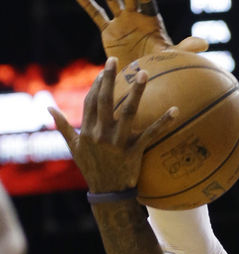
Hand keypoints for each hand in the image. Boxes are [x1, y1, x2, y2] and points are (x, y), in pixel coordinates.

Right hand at [50, 58, 177, 193]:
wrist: (108, 194)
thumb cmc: (92, 169)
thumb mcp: (75, 148)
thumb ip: (63, 126)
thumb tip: (48, 108)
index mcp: (88, 131)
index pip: (91, 101)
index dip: (97, 84)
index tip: (104, 69)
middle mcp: (101, 134)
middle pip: (105, 101)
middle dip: (109, 79)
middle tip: (115, 59)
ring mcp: (118, 143)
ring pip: (128, 113)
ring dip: (136, 92)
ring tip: (143, 74)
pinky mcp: (134, 152)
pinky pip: (151, 134)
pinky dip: (164, 122)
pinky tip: (175, 110)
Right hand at [75, 0, 207, 67]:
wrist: (142, 81)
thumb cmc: (161, 67)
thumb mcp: (172, 58)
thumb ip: (185, 49)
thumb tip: (204, 44)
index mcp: (152, 20)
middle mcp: (136, 17)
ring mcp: (121, 23)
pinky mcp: (109, 32)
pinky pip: (97, 16)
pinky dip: (89, 5)